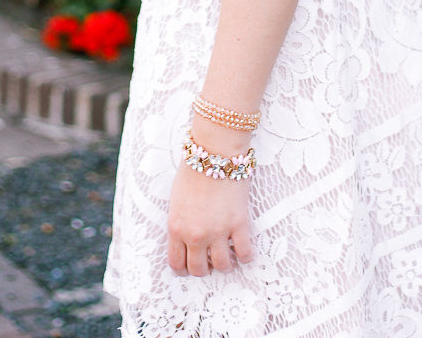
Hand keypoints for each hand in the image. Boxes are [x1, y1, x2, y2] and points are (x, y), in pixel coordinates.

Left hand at [167, 156, 252, 275]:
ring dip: (225, 265)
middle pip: (199, 269)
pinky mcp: (238, 224)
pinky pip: (244, 253)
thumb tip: (185, 237)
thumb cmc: (193, 170)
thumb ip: (179, 222)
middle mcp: (195, 234)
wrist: (214, 152)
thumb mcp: (176, 200)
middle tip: (210, 261)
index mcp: (176, 228)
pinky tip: (244, 252)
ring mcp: (218, 231)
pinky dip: (246, 256)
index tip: (190, 265)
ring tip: (228, 257)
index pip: (176, 263)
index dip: (184, 269)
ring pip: (222, 266)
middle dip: (204, 269)